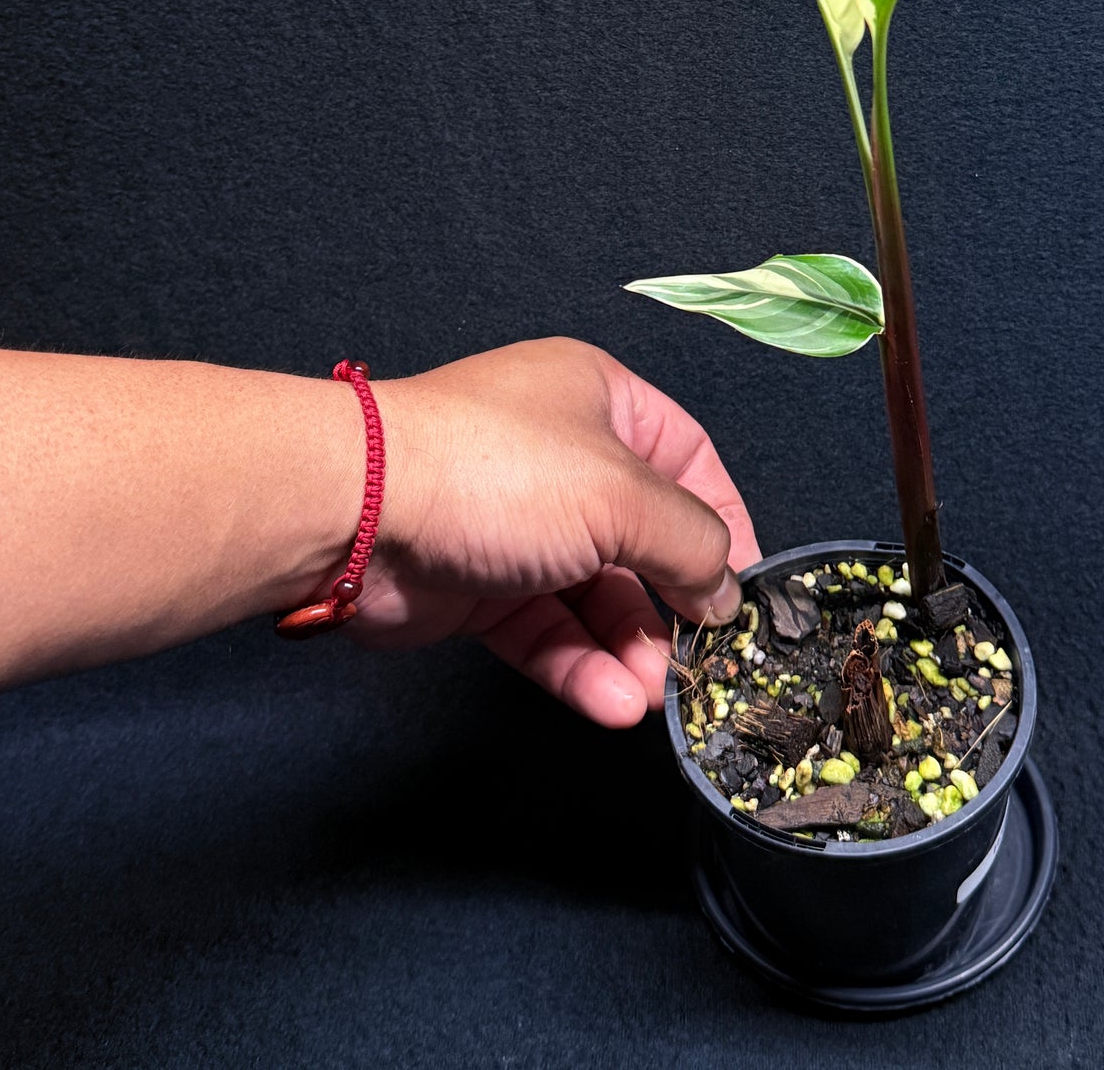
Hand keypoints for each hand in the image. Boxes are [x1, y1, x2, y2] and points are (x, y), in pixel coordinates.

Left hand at [352, 338, 759, 727]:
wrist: (358, 511)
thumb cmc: (496, 471)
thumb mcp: (622, 495)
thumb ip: (692, 542)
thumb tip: (726, 589)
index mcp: (601, 401)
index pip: (689, 461)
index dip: (724, 524)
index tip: (745, 590)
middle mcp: (562, 457)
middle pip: (643, 541)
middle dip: (670, 606)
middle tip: (697, 661)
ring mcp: (517, 523)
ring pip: (594, 596)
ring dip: (627, 649)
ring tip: (647, 696)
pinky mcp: (479, 585)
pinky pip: (544, 629)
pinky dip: (578, 666)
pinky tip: (607, 702)